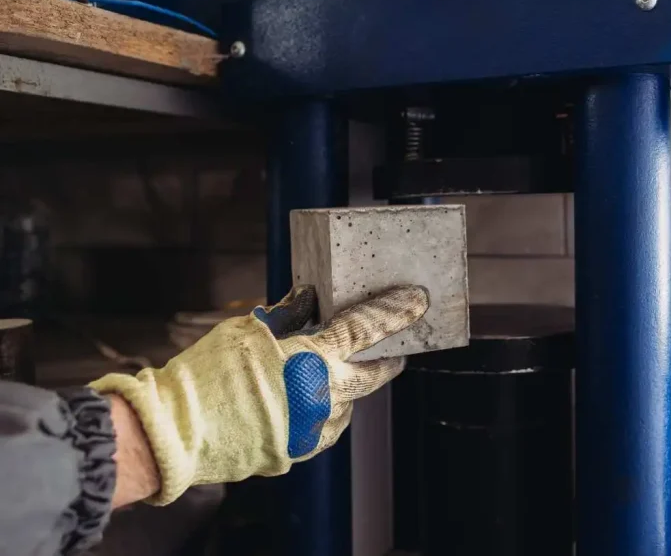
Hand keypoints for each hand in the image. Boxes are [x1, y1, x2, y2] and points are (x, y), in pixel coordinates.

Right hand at [90, 285, 426, 504]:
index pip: (367, 329)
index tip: (416, 302)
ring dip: (343, 386)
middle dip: (386, 358)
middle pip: (374, 374)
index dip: (394, 312)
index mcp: (316, 359)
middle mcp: (326, 397)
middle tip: (392, 347)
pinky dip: (321, 409)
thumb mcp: (249, 330)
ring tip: (321, 372)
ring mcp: (316, 429)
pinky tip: (301, 400)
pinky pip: (324, 425)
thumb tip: (311, 298)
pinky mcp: (301, 451)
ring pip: (347, 402)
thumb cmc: (209, 373)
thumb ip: (288, 314)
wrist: (176, 431)